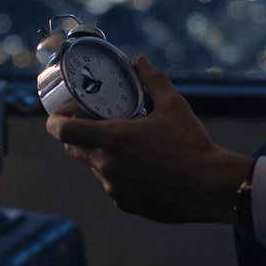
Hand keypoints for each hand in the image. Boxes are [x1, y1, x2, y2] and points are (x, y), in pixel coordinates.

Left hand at [46, 56, 253, 223]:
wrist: (210, 187)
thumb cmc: (192, 146)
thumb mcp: (174, 105)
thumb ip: (153, 80)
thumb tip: (141, 61)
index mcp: (112, 138)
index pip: (61, 131)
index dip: (55, 120)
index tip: (64, 113)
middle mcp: (106, 165)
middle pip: (72, 148)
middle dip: (78, 134)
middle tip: (96, 122)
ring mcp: (114, 187)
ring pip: (94, 166)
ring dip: (102, 154)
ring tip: (127, 144)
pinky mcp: (125, 203)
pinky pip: (112, 184)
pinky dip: (119, 173)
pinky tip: (141, 167)